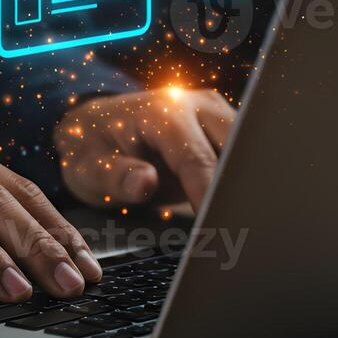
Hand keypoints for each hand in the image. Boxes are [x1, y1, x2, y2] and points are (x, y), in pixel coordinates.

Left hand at [54, 88, 236, 208]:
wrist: (94, 127)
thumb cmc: (91, 149)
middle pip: (235, 150)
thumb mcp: (88, 166)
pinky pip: (244, 157)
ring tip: (243, 225)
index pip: (197, 159)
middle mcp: (195, 105)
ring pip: (249, 152)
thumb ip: (115, 175)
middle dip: (239, 190)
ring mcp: (214, 114)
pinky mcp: (224, 129)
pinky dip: (244, 183)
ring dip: (247, 186)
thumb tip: (145, 182)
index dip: (210, 195)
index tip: (218, 226)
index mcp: (161, 111)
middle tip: (238, 231)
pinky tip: (241, 211)